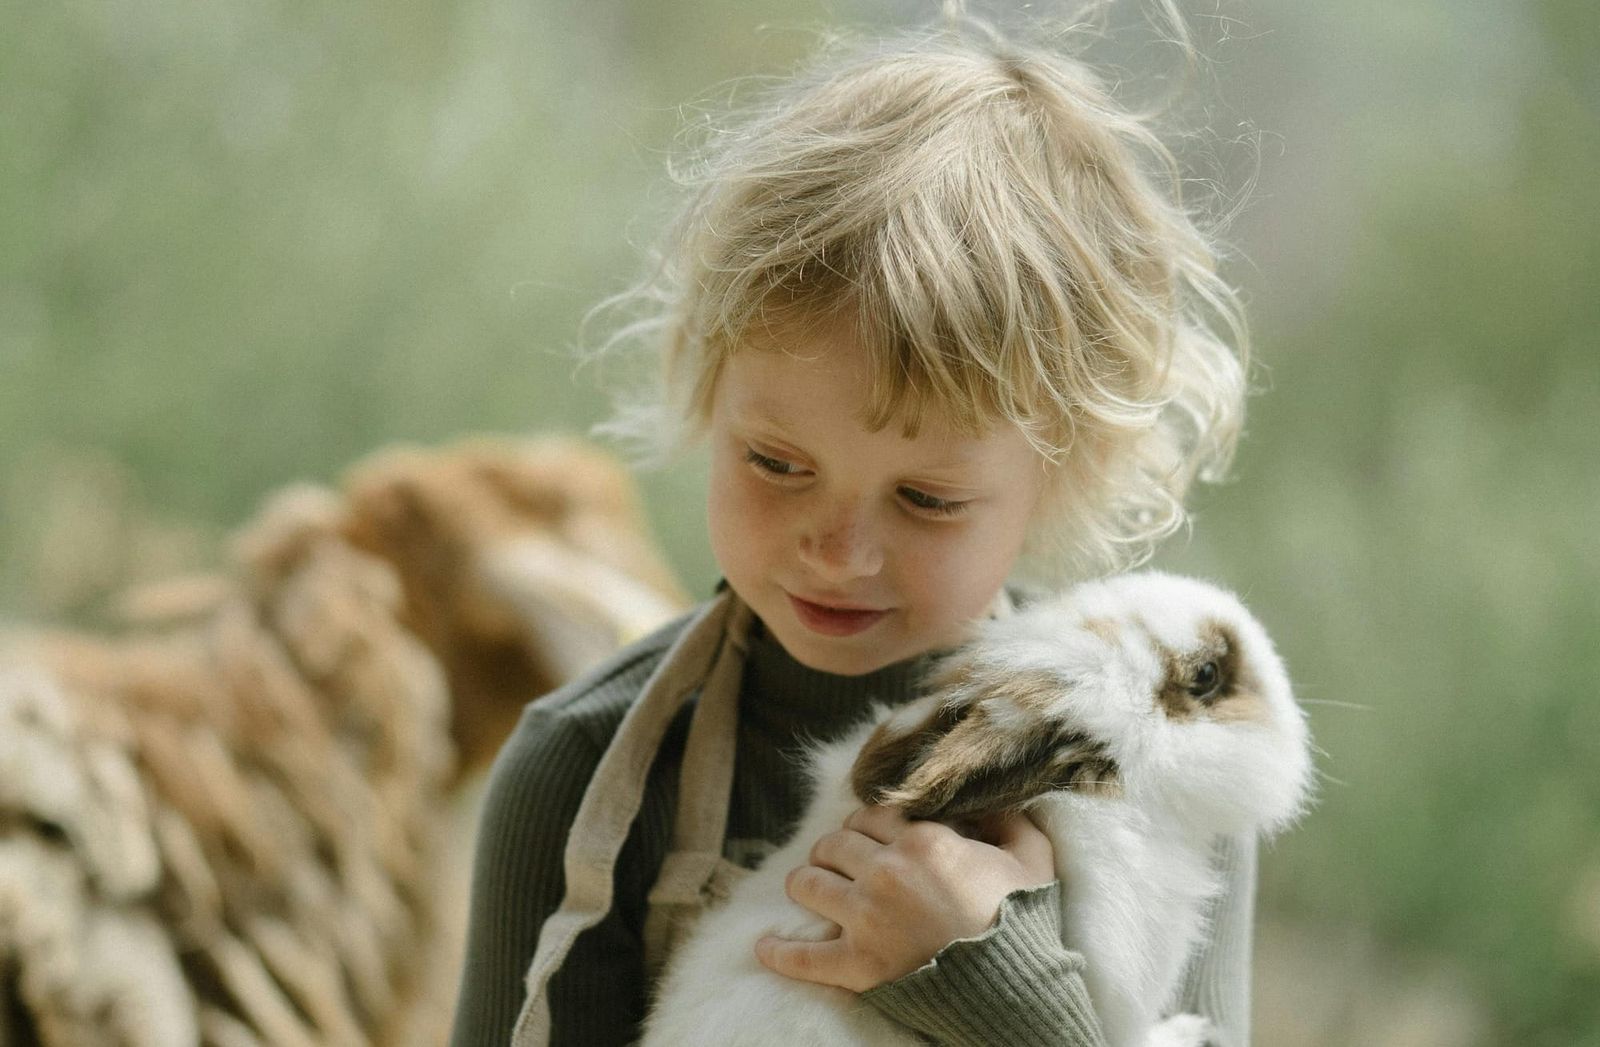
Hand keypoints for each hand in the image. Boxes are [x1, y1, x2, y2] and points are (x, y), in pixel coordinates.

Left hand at [754, 804, 1054, 992]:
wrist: (1016, 986)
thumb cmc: (1025, 919)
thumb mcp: (1031, 857)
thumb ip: (1009, 818)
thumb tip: (991, 796)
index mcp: (924, 841)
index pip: (870, 814)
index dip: (867, 823)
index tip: (871, 834)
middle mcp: (887, 872)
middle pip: (834, 844)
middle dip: (833, 849)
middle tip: (839, 860)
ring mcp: (866, 919)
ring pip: (808, 883)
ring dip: (805, 883)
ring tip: (808, 888)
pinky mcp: (857, 965)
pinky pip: (802, 956)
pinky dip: (779, 951)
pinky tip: (765, 946)